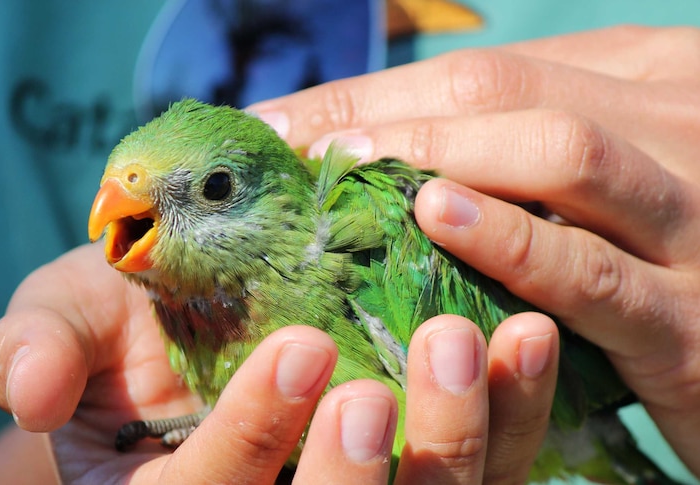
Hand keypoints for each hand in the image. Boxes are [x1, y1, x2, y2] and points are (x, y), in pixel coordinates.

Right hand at [0, 243, 558, 483]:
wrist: (200, 305)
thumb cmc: (123, 321)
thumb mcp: (65, 317)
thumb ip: (36, 347)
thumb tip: (29, 392)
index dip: (247, 444)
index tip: (296, 349)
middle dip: (359, 480)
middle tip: (380, 382)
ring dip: (457, 443)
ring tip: (469, 342)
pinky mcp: (427, 469)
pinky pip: (490, 469)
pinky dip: (516, 412)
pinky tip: (525, 338)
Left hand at [248, 25, 699, 472]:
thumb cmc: (667, 261)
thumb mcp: (604, 184)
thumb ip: (519, 155)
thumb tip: (381, 152)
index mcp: (647, 83)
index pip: (489, 70)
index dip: (376, 90)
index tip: (285, 121)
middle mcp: (675, 128)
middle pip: (505, 92)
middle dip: (383, 114)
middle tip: (291, 147)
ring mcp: (690, 219)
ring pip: (559, 153)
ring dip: (436, 154)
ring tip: (346, 170)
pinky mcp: (687, 319)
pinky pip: (590, 270)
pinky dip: (509, 243)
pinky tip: (438, 222)